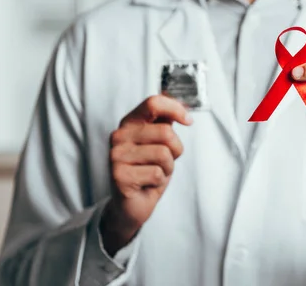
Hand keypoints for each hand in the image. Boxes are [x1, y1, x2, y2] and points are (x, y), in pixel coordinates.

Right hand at [100, 95, 192, 254]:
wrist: (131, 204)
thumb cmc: (148, 170)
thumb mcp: (159, 142)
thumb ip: (165, 121)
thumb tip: (181, 102)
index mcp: (129, 123)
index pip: (153, 103)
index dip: (175, 109)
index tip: (188, 121)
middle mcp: (119, 136)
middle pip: (165, 132)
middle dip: (176, 150)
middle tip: (165, 161)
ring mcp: (117, 156)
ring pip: (164, 154)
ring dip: (168, 168)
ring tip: (155, 173)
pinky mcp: (119, 175)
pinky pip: (157, 173)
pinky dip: (159, 181)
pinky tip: (147, 184)